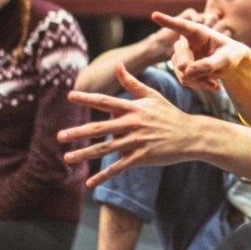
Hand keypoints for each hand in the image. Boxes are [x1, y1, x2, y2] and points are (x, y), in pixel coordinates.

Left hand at [59, 64, 197, 188]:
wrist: (190, 135)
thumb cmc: (170, 115)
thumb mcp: (152, 96)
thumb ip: (132, 83)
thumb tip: (118, 66)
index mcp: (134, 108)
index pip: (106, 102)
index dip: (88, 99)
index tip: (70, 96)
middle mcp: (132, 124)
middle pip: (100, 128)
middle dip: (79, 132)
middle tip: (60, 136)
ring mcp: (137, 142)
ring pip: (106, 149)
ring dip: (85, 154)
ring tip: (67, 158)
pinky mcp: (142, 157)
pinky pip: (118, 168)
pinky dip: (103, 176)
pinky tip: (89, 183)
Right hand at [152, 11, 250, 91]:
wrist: (229, 63)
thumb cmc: (230, 55)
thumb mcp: (226, 59)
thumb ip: (209, 64)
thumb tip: (187, 72)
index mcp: (197, 31)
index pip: (181, 26)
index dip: (168, 21)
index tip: (155, 15)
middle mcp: (185, 41)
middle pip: (182, 62)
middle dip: (197, 74)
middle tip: (214, 83)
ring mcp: (181, 54)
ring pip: (182, 73)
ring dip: (199, 82)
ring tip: (216, 84)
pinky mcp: (181, 67)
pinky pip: (184, 80)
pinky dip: (198, 85)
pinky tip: (213, 85)